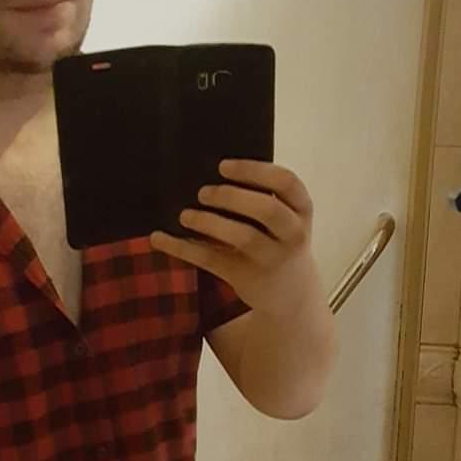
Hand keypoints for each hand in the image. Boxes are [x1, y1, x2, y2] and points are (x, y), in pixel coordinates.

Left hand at [150, 160, 320, 316]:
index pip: (286, 182)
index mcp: (301, 210)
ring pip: (243, 236)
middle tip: (203, 192)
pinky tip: (159, 238)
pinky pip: (212, 260)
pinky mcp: (248, 278)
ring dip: (209, 222)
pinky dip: (182, 248)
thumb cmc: (279, 241)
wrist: (292, 294)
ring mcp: (272, 258)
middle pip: (266, 208)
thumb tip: (208, 172)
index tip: (223, 166)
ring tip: (185, 215)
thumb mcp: (285, 219)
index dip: (254, 170)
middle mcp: (293, 234)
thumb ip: (262, 196)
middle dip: (231, 196)